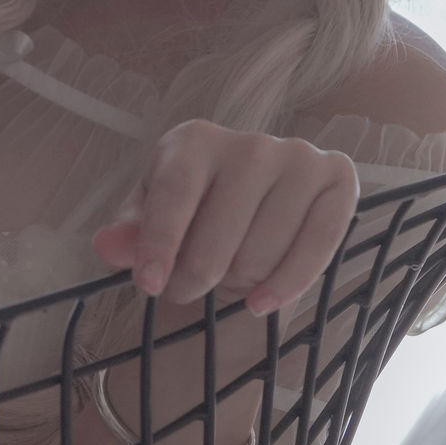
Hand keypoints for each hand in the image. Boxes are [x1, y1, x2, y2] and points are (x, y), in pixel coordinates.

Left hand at [93, 120, 359, 315]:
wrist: (252, 210)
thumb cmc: (193, 214)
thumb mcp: (152, 219)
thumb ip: (131, 232)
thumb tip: (106, 245)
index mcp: (195, 139)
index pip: (175, 192)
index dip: (160, 243)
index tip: (148, 287)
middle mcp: (252, 142)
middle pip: (220, 231)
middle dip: (198, 276)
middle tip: (189, 289)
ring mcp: (299, 158)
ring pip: (264, 248)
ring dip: (241, 282)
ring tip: (230, 278)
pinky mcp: (339, 181)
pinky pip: (318, 245)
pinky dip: (288, 284)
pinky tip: (261, 304)